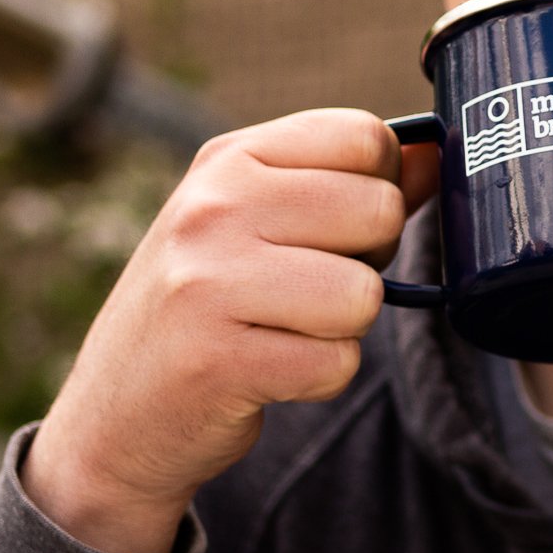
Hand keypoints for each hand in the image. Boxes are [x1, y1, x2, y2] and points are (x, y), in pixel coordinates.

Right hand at [23, 110, 437, 552]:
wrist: (117, 416)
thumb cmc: (208, 308)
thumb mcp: (262, 224)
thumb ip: (352, 185)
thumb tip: (436, 156)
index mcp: (228, 160)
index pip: (363, 135)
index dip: (377, 188)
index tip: (335, 227)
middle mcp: (212, 208)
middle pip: (379, 213)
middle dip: (366, 263)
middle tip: (305, 290)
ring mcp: (207, 283)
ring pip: (364, 295)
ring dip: (343, 328)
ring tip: (284, 330)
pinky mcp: (217, 361)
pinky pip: (337, 363)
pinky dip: (320, 377)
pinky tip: (268, 371)